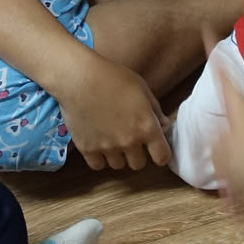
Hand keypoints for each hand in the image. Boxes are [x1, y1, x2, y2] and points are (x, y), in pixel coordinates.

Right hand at [54, 54, 171, 170]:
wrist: (79, 79)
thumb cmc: (114, 78)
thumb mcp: (142, 89)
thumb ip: (155, 110)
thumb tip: (164, 125)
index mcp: (147, 127)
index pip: (162, 156)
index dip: (160, 154)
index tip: (155, 148)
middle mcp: (129, 142)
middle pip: (138, 164)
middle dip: (137, 154)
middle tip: (130, 140)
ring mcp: (107, 148)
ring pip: (118, 165)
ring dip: (118, 156)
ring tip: (111, 139)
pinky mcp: (87, 149)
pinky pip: (98, 165)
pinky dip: (99, 158)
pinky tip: (98, 144)